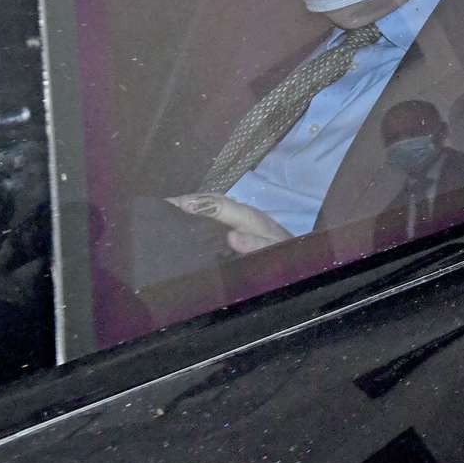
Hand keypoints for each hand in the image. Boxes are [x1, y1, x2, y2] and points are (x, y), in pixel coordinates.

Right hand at [166, 193, 292, 253]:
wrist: (304, 260)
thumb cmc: (288, 257)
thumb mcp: (276, 252)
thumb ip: (257, 245)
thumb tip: (231, 236)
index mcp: (250, 218)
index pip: (219, 206)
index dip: (198, 204)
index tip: (174, 205)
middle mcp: (242, 215)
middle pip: (211, 202)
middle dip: (187, 202)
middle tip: (159, 207)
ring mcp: (240, 223)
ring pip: (211, 209)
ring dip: (190, 209)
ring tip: (164, 215)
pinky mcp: (238, 233)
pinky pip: (214, 222)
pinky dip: (197, 221)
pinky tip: (183, 231)